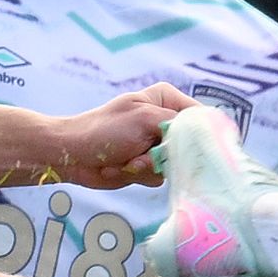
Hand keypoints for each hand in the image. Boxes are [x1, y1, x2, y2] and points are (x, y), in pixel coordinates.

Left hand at [49, 83, 189, 188]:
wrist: (71, 155)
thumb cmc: (104, 129)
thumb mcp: (144, 119)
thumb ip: (178, 125)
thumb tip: (205, 135)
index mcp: (166, 100)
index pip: (201, 117)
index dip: (203, 135)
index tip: (196, 150)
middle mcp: (165, 121)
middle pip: (190, 145)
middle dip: (166, 155)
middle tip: (144, 155)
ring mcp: (156, 145)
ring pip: (174, 164)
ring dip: (149, 167)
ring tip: (127, 161)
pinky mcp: (147, 165)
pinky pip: (158, 176)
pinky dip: (139, 175)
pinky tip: (121, 167)